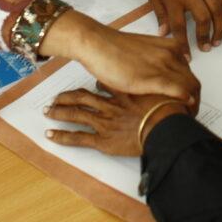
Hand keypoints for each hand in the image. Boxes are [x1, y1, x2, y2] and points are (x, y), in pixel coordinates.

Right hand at [40, 11, 200, 104]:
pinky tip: (184, 107)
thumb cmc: (114, 49)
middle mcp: (170, 54)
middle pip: (193, 81)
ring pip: (189, 87)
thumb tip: (164, 74)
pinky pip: (176, 89)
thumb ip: (156, 59)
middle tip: (189, 113)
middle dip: (195, 99)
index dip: (192, 89)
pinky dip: (184, 99)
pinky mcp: (150, 77)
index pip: (190, 72)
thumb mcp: (143, 51)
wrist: (97, 44)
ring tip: (184, 116)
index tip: (188, 101)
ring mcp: (162, 65)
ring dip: (191, 104)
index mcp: (169, 47)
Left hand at [45, 85, 191, 155]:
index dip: (96, 82)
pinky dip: (62, 136)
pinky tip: (50, 134)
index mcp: (124, 94)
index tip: (92, 81)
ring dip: (59, 112)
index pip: (105, 84)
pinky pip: (77, 139)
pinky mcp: (102, 140)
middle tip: (56, 97)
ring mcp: (104, 122)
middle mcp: (110, 106)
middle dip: (67, 97)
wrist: (164, 128)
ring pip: (76, 114)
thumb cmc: (168, 113)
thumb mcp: (169, 92)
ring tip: (48, 110)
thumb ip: (167, 86)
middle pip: (83, 97)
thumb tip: (173, 81)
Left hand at [149, 0, 221, 52]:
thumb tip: (164, 34)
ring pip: (217, 11)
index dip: (184, 44)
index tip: (187, 56)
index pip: (179, 26)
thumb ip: (160, 15)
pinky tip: (221, 24)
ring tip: (217, 41)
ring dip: (219, 29)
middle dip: (205, 36)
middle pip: (202, 19)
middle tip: (205, 48)